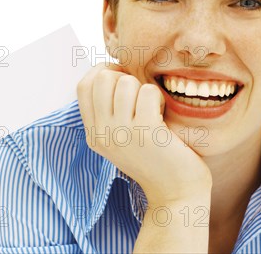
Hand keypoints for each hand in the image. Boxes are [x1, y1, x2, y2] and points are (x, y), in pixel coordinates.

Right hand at [77, 62, 211, 204]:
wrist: (176, 193)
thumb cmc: (155, 157)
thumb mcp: (122, 137)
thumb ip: (111, 110)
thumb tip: (111, 67)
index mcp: (94, 134)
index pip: (84, 86)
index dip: (103, 72)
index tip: (122, 79)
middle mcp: (102, 134)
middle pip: (102, 78)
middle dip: (125, 78)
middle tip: (140, 96)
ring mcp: (122, 133)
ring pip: (125, 82)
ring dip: (143, 88)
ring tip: (153, 108)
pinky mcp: (145, 131)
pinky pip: (148, 91)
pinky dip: (159, 97)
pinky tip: (164, 115)